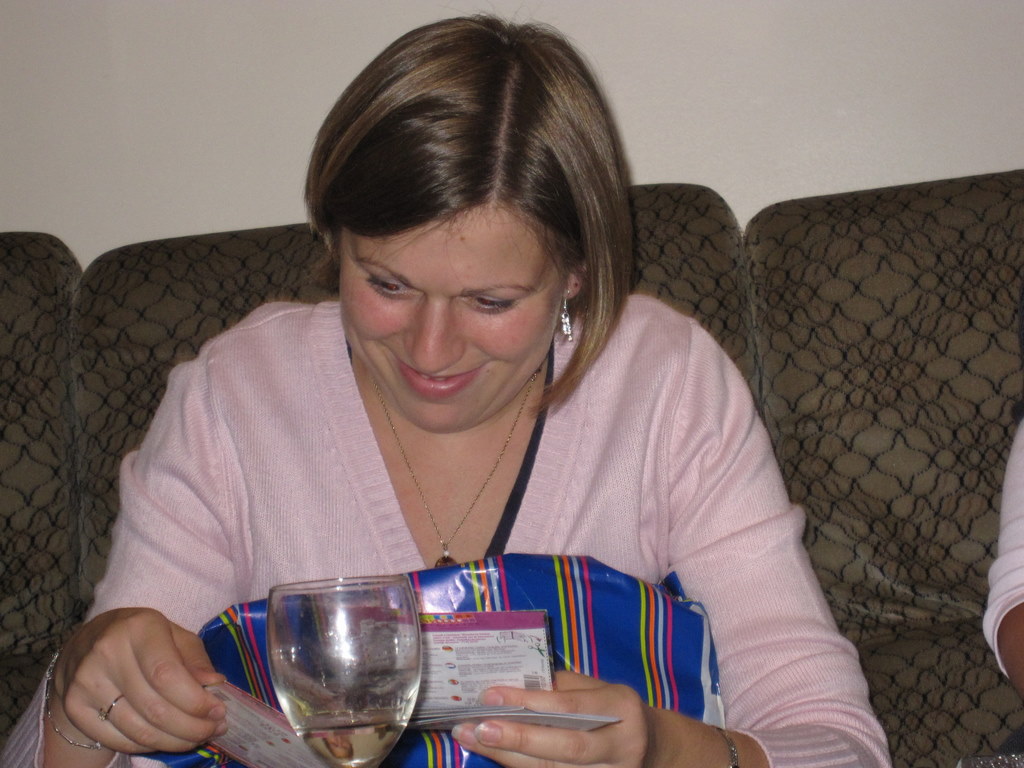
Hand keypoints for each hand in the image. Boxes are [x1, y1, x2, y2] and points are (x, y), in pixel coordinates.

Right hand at [49, 608, 226, 756]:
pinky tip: (167, 738)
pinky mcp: (75, 708)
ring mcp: (86, 683)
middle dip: (192, 727)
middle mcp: (107, 653)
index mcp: (138, 627)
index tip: (218, 712)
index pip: (167, 675)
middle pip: (155, 708)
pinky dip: (150, 745)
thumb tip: (215, 685)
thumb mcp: (174, 635)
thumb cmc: (142, 638)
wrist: (87, 644)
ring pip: (138, 729)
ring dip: (175, 741)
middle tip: (214, 730)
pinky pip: (119, 739)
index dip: (195, 701)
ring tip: (197, 737)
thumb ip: (196, 659)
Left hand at [452, 670, 654, 767]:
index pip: (570, 706)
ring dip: (508, 756)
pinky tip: (495, 755)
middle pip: (564, 748)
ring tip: (473, 739)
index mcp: (621, 708)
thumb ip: (562, 688)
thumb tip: (512, 686)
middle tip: (475, 727)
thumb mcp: (599, 689)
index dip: (529, 702)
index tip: (490, 696)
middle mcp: (620, 746)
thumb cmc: (614, 711)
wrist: (652, 749)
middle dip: (516, 738)